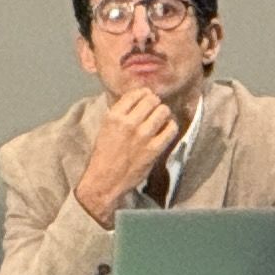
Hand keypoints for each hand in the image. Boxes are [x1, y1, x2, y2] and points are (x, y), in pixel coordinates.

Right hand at [72, 85, 183, 225]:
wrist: (105, 180)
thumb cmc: (104, 156)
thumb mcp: (106, 128)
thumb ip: (121, 113)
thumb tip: (138, 100)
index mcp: (114, 116)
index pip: (135, 93)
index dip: (144, 93)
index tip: (146, 97)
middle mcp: (128, 123)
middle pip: (152, 100)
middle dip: (155, 103)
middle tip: (155, 109)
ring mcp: (143, 136)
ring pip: (163, 111)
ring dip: (164, 113)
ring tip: (161, 119)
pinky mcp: (154, 148)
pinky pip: (171, 128)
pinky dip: (170, 127)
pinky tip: (166, 130)